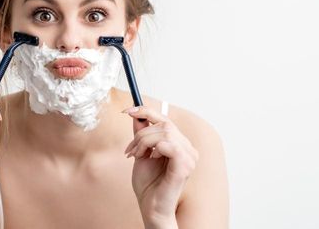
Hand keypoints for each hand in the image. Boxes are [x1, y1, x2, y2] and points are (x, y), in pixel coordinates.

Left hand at [122, 106, 198, 224]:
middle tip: (130, 150)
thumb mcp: (141, 153)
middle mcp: (188, 149)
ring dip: (144, 141)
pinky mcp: (185, 167)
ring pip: (166, 133)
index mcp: (179, 145)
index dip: (147, 111)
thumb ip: (141, 135)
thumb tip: (137, 115)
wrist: (150, 207)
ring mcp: (189, 157)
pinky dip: (155, 148)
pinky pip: (170, 145)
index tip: (128, 110)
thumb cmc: (149, 185)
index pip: (166, 120)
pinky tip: (150, 157)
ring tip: (136, 155)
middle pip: (165, 125)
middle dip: (142, 134)